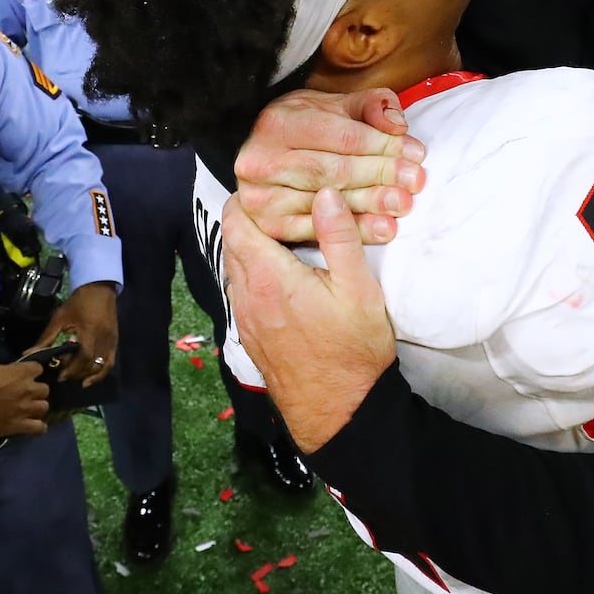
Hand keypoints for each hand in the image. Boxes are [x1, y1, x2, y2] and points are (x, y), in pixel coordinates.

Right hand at [0, 361, 49, 439]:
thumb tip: (13, 375)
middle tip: (23, 395)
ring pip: (44, 407)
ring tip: (25, 410)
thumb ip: (8, 371)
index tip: (23, 377)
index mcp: (20, 373)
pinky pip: (39, 428)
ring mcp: (24, 409)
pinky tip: (30, 425)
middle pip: (44, 389)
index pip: (38, 368)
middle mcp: (27, 390)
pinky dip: (37, 427)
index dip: (31, 373)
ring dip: (36, 407)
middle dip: (35, 391)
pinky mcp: (17, 427)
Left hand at [34, 282, 117, 385]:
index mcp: (89, 331)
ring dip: (86, 375)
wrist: (99, 290)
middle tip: (62, 376)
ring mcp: (110, 342)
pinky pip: (110, 363)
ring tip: (73, 376)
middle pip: (91, 364)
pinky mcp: (114, 343)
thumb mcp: (59, 318)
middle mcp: (102, 339)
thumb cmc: (77, 303)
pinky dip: (100, 375)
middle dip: (76, 373)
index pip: (83, 356)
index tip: (59, 375)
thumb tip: (29, 354)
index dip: (72, 369)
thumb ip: (47, 338)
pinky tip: (89, 381)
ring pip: (100, 367)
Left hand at [222, 188, 396, 452]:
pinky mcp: (250, 333)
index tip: (274, 182)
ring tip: (287, 231)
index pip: (239, 222)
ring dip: (253, 245)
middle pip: (233, 241)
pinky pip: (242, 288)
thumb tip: (325, 192)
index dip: (250, 197)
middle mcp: (246, 295)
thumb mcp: (359, 289)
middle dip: (253, 216)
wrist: (339, 411)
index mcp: (269, 278)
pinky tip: (284, 270)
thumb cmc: (353, 350)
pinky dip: (254, 270)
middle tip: (285, 199)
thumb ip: (340, 238)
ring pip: (235, 266)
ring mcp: (245, 317)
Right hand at [234, 88, 425, 242]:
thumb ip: (371, 105)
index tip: (415, 154)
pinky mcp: (268, 226)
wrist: (266, 155)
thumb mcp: (335, 105)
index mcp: (278, 123)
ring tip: (403, 204)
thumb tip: (397, 125)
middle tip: (415, 181)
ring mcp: (261, 196)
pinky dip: (355, 231)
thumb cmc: (306, 128)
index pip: (343, 137)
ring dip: (371, 204)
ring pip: (327, 203)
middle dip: (381, 175)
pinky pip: (317, 232)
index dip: (383, 146)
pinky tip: (383, 228)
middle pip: (335, 171)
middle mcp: (262, 160)